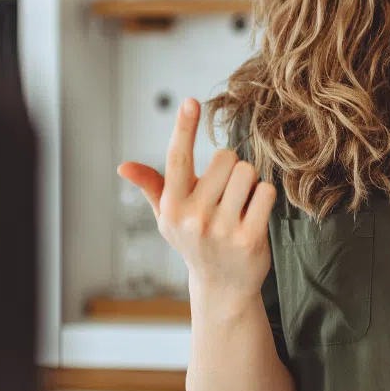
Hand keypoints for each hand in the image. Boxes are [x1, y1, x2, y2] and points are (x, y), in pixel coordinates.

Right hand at [116, 98, 276, 298]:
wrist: (222, 288)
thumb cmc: (195, 241)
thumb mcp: (167, 216)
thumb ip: (151, 186)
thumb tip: (123, 167)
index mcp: (172, 207)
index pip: (177, 158)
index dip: (183, 128)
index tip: (190, 102)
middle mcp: (194, 218)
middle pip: (226, 157)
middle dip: (230, 167)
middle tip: (226, 192)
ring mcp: (222, 230)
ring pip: (247, 172)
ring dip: (249, 182)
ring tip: (240, 203)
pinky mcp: (249, 239)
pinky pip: (266, 192)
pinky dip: (264, 197)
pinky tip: (254, 214)